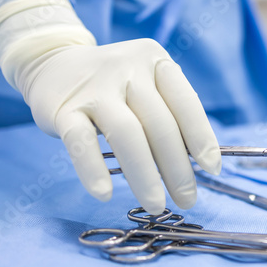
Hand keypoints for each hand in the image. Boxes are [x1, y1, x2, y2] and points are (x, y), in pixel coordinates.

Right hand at [26, 39, 220, 212]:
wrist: (54, 65)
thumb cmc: (113, 85)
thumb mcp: (145, 84)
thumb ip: (168, 113)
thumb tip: (197, 163)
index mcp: (155, 61)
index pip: (185, 102)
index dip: (202, 137)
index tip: (212, 169)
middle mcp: (127, 68)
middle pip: (159, 123)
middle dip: (177, 168)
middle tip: (187, 199)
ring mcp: (94, 87)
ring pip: (126, 134)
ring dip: (144, 175)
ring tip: (156, 205)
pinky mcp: (63, 108)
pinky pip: (81, 142)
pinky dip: (93, 170)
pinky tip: (104, 194)